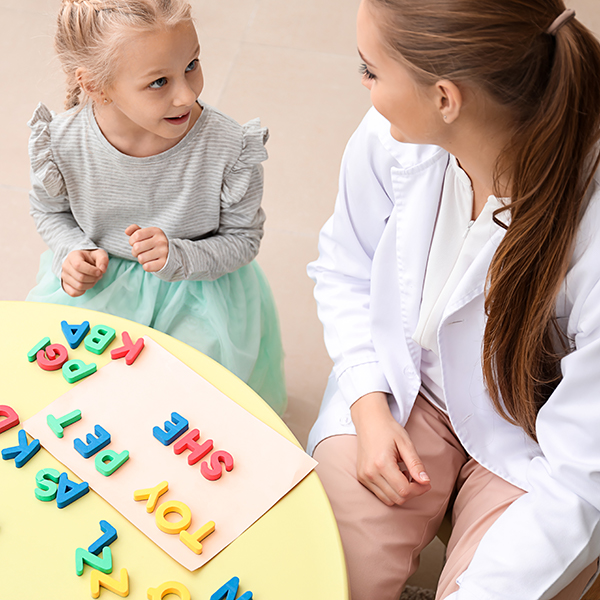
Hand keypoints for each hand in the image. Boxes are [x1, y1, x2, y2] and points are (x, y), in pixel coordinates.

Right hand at [61, 249, 108, 296]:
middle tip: (99, 275)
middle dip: (93, 278)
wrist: (84, 261)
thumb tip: (102, 270)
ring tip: (94, 279)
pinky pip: (73, 292)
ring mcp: (64, 276)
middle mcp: (66, 266)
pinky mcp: (65, 284)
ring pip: (78, 286)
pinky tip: (87, 285)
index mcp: (73, 256)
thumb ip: (103, 259)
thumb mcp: (99, 254)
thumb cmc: (91, 258)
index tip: (100, 272)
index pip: (78, 265)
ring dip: (90, 285)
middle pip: (80, 277)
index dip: (91, 271)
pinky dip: (83, 291)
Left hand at [125, 224, 168, 271]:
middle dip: (134, 252)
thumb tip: (127, 231)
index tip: (134, 243)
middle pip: (137, 247)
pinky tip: (150, 263)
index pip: (136, 235)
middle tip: (139, 252)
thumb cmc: (153, 243)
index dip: (131, 241)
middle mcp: (161, 241)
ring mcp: (164, 252)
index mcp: (156, 231)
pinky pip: (147, 267)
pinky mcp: (164, 263)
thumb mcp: (147, 234)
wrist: (170, 254)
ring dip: (141, 259)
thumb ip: (136, 230)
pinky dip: (146, 266)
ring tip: (146, 257)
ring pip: (141, 258)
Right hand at [351, 391, 430, 505]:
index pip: (404, 490)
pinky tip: (395, 475)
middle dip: (412, 492)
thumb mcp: (406, 443)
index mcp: (381, 463)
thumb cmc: (388, 429)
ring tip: (404, 474)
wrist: (369, 421)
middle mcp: (370, 473)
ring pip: (388, 500)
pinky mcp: (361, 478)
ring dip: (401, 492)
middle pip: (397, 498)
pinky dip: (391, 490)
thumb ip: (416, 464)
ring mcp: (364, 476)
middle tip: (418, 478)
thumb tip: (426, 482)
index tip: (426, 482)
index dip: (419, 490)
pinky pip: (380, 494)